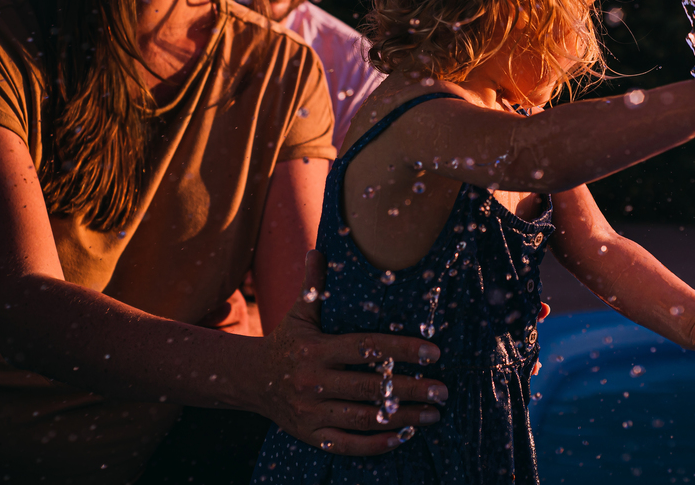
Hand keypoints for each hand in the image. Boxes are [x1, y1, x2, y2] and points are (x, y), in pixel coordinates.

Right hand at [261, 251, 448, 453]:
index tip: (434, 353)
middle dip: (411, 390)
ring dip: (402, 418)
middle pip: (370, 387)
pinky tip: (403, 437)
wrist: (251, 380)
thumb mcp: (299, 313)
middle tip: (443, 390)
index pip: (366, 348)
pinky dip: (376, 444)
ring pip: (364, 418)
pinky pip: (347, 444)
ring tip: (433, 414)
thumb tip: (319, 249)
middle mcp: (314, 381)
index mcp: (317, 349)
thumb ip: (314, 286)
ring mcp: (312, 412)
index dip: (401, 350)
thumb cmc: (286, 342)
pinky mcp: (311, 435)